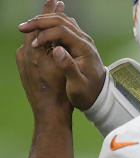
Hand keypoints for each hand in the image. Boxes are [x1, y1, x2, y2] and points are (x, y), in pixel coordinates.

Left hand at [16, 1, 69, 120]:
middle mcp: (25, 54)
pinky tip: (48, 45)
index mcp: (34, 52)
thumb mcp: (64, 67)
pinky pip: (32, 50)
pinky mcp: (25, 69)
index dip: (49, 12)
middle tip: (55, 5)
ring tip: (52, 24)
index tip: (56, 1)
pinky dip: (40, 43)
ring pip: (34, 40)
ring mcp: (23, 62)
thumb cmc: (61, 93)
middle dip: (46, 18)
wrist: (50, 114)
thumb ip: (60, 48)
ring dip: (43, 31)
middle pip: (35, 29)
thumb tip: (58, 31)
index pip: (41, 25)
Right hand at [18, 0, 105, 110]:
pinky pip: (62, 25)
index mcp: (85, 49)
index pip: (63, 31)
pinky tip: (36, 31)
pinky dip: (47, 25)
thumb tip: (57, 50)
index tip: (33, 44)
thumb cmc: (87, 93)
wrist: (98, 94)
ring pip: (61, 20)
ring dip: (42, 21)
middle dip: (40, 22)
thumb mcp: (78, 86)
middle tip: (22, 27)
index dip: (45, 35)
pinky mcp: (77, 40)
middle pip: (61, 21)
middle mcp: (85, 41)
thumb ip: (69, 68)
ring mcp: (82, 39)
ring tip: (26, 27)